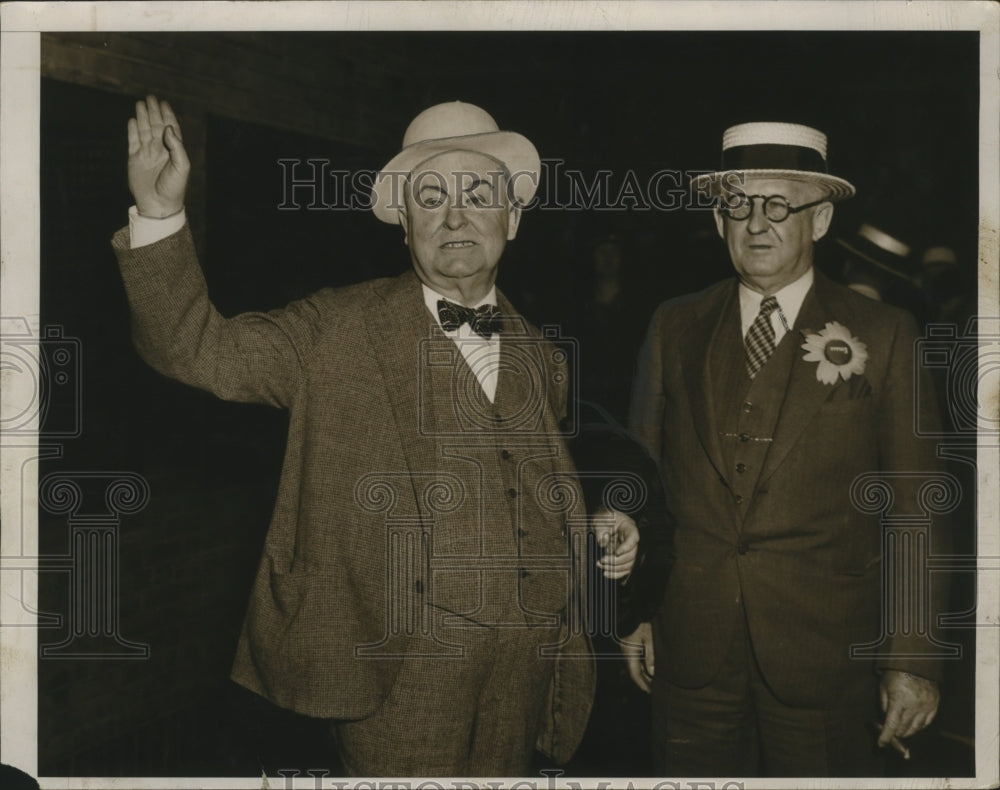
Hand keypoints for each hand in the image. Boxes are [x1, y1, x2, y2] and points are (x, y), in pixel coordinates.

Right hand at [127, 95, 189, 217]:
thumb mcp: (182, 167)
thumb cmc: (174, 188)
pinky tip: (132, 120)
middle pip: (156, 126)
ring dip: (142, 117)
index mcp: (173, 151)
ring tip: (140, 104)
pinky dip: (132, 130)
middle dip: (154, 112)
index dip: (167, 115)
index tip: (164, 103)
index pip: (171, 129)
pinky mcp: (135, 159)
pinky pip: (133, 141)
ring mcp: (147, 154)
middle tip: (151, 97)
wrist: (158, 204)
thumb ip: (177, 146)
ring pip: (144, 130)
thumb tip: (168, 128)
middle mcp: (160, 150)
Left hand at [591, 509, 638, 579]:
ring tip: (602, 566)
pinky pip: (624, 569)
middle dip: (617, 560)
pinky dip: (616, 574)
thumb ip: (601, 531)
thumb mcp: (600, 520)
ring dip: (615, 568)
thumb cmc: (603, 518)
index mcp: (629, 527)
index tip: (616, 552)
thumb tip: (603, 543)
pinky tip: (606, 574)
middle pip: (631, 554)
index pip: (633, 538)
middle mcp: (631, 540)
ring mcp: (628, 550)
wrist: (602, 521)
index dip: (626, 547)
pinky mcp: (623, 558)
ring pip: (628, 564)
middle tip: (603, 560)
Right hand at [621, 621, 653, 692]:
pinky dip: (641, 666)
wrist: (630, 610)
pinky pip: (634, 660)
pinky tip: (648, 667)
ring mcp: (626, 649)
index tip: (650, 692)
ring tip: (653, 681)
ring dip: (643, 674)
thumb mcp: (648, 638)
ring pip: (634, 666)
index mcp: (629, 653)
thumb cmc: (640, 622)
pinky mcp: (629, 645)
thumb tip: (652, 672)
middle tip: (653, 689)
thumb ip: (650, 655)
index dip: (642, 684)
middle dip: (643, 681)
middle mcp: (626, 653)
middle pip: (634, 672)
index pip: (634, 674)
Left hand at [877, 669, 939, 747]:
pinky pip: (926, 722)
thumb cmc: (895, 673)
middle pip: (904, 728)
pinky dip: (918, 727)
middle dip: (895, 733)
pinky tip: (913, 725)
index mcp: (899, 700)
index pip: (892, 725)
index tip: (881, 743)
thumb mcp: (883, 687)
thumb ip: (884, 705)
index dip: (885, 736)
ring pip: (916, 728)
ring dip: (907, 731)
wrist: (916, 661)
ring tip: (901, 730)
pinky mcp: (934, 704)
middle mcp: (914, 705)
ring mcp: (926, 706)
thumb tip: (885, 720)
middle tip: (890, 733)